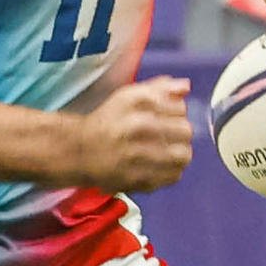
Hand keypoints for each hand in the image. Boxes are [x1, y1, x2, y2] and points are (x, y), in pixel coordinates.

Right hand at [75, 77, 192, 192]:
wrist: (80, 151)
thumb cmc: (107, 122)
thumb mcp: (128, 96)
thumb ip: (159, 88)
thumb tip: (186, 86)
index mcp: (138, 104)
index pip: (181, 108)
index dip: (177, 113)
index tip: (167, 117)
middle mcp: (139, 128)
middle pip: (185, 131)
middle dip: (180, 133)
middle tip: (169, 136)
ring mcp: (140, 156)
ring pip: (183, 155)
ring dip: (179, 153)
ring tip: (166, 152)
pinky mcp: (140, 179)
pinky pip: (173, 176)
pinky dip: (171, 171)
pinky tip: (159, 166)